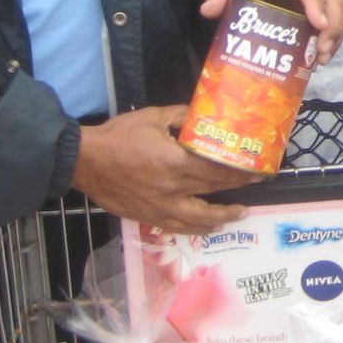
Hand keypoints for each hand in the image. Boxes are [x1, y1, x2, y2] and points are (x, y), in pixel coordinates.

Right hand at [70, 105, 261, 233]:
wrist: (85, 161)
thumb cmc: (118, 136)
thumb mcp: (153, 117)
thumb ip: (181, 116)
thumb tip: (202, 114)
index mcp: (175, 162)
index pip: (215, 169)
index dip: (239, 172)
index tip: (256, 171)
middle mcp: (172, 188)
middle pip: (212, 191)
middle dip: (237, 190)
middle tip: (255, 187)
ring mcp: (159, 206)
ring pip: (198, 217)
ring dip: (222, 216)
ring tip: (239, 214)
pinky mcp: (147, 216)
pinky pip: (177, 227)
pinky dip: (195, 229)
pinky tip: (207, 227)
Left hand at [200, 0, 342, 64]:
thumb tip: (208, 10)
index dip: (316, 6)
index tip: (319, 26)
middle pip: (333, 0)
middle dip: (333, 28)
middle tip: (320, 54)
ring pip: (338, 8)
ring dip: (336, 34)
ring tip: (321, 59)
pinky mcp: (319, 0)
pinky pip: (334, 15)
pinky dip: (332, 35)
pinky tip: (319, 55)